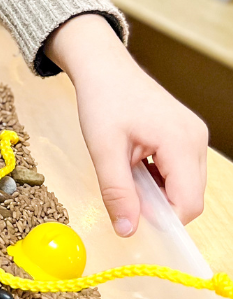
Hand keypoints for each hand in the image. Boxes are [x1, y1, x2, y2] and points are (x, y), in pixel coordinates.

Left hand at [45, 14, 208, 235]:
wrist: (102, 67)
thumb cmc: (102, 99)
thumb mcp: (103, 149)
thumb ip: (117, 192)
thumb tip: (127, 230)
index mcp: (181, 142)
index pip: (188, 202)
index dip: (162, 219)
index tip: (133, 217)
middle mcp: (195, 140)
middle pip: (189, 196)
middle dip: (158, 204)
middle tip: (124, 190)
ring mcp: (193, 136)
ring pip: (185, 185)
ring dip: (157, 190)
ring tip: (126, 169)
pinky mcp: (186, 135)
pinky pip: (180, 170)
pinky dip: (158, 176)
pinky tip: (135, 163)